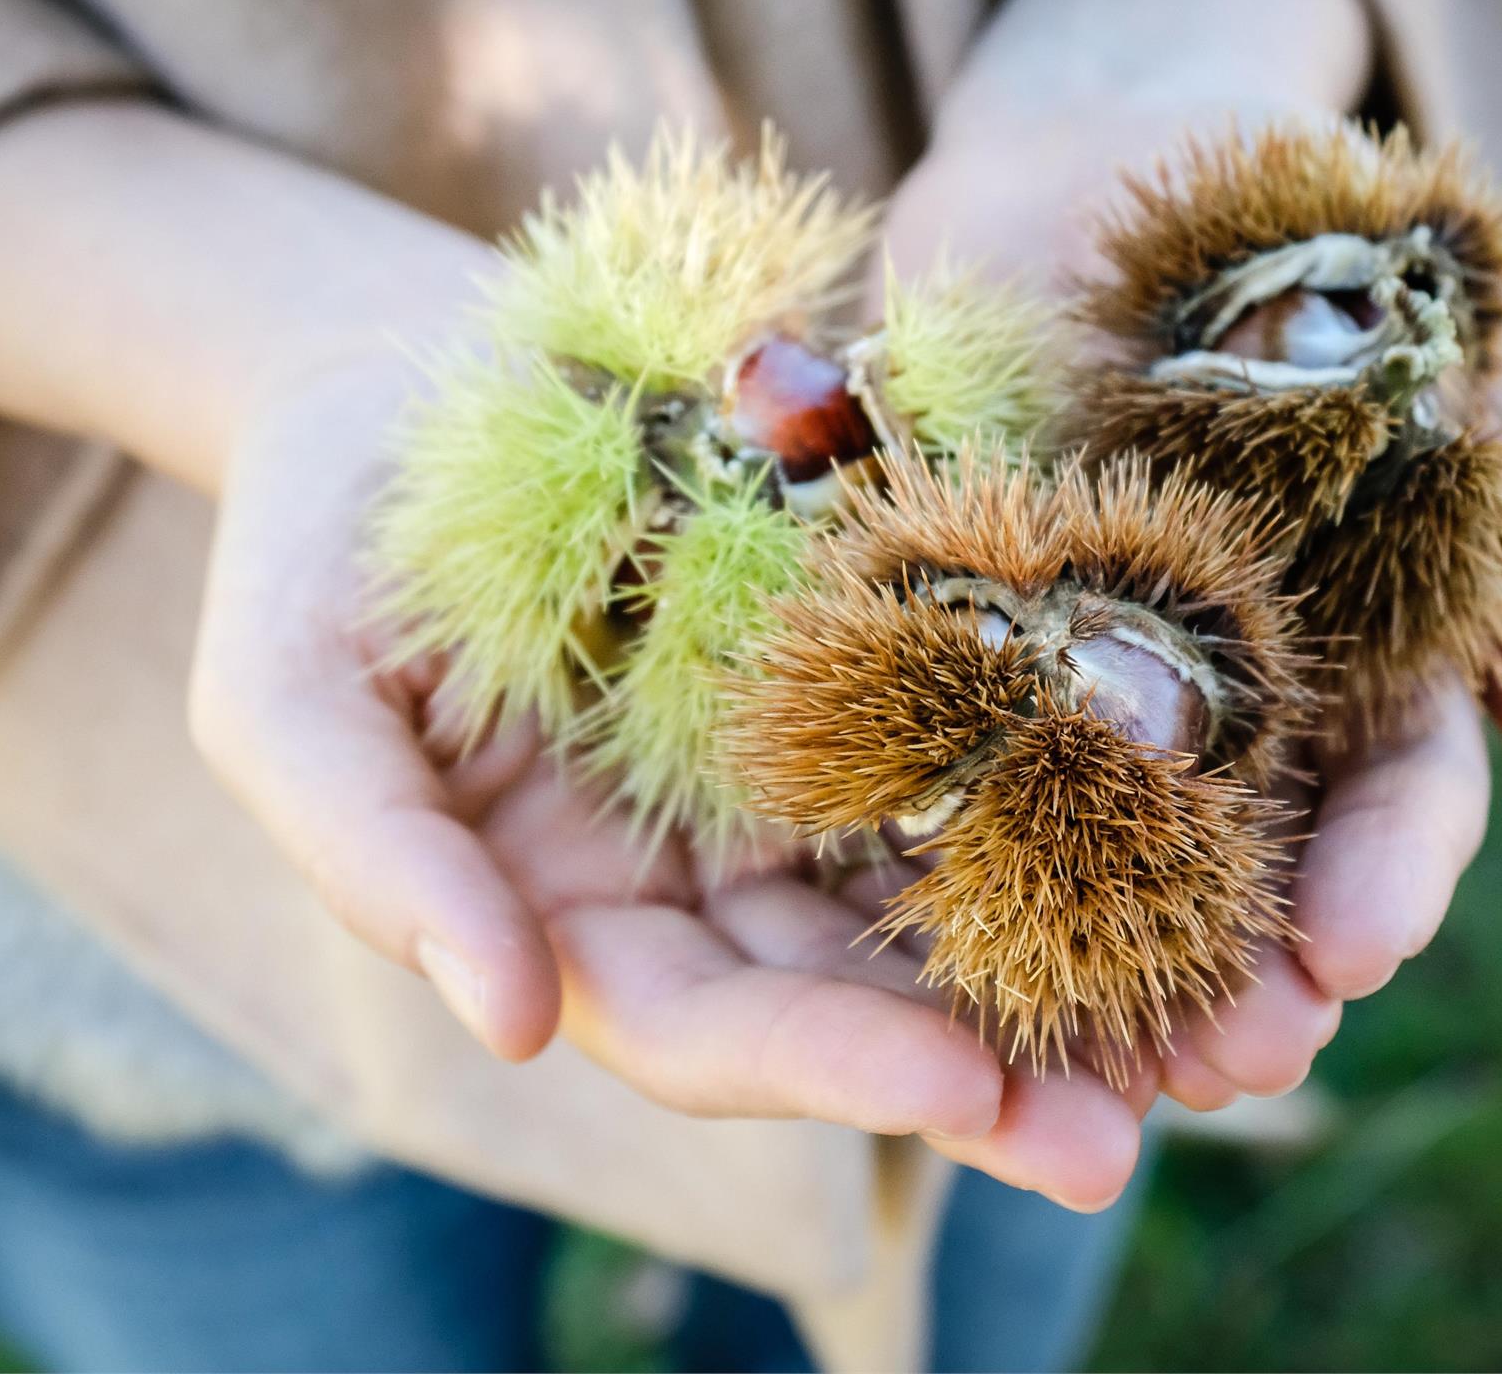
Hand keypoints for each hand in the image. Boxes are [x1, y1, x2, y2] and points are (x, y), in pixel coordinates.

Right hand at [189, 348, 1147, 1211]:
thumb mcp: (287, 695)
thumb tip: (511, 1026)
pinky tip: (1182, 826)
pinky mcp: (867, 662)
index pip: (701, 1030)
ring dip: (1071, 963)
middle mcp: (699, 874)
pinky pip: (980, 736)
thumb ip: (375, 858)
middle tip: (1130, 1130)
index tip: (961, 1088)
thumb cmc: (322, 542)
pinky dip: (1072, 792)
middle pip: (852, 997)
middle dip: (987, 1068)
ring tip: (1214, 1025)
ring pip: (941, 893)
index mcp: (568, 916)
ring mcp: (790, 773)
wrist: (416, 372)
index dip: (822, 1070)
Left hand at [884, 0, 1501, 1119]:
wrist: (1104, 152)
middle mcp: (1199, 689)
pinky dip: (911, 811)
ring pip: (1071, 828)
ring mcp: (1056, 661)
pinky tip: (896, 903)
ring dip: (1074, 942)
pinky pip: (915, 722)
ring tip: (1070, 1051)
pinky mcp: (926, 616)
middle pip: (1227, 853)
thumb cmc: (1312, 246)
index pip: (1384, 793)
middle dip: (1227, 962)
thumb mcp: (1463, 357)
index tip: (1353, 955)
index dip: (1379, 875)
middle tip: (1215, 1065)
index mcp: (1343, 656)